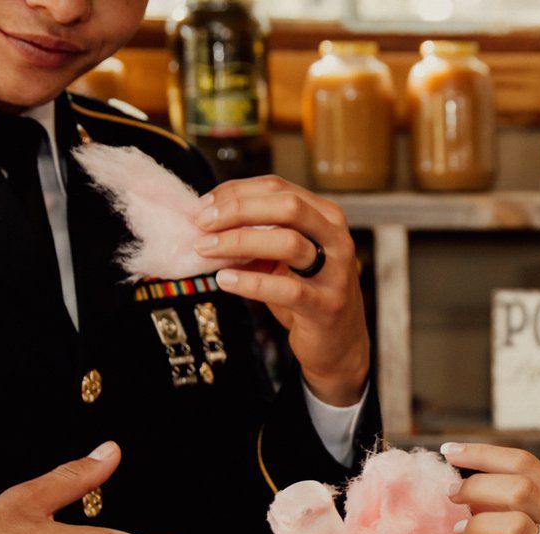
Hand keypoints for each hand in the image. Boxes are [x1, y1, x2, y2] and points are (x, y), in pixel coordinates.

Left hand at [193, 175, 369, 405]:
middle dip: (238, 209)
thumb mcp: (285, 255)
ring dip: (239, 242)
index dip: (236, 192)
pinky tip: (225, 280)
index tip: (203, 206)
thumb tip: (207, 217)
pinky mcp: (326, 306)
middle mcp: (336, 238)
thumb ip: (259, 232)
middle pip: (287, 206)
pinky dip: (251, 283)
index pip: (278, 187)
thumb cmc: (305, 291)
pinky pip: (287, 290)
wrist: (337, 341)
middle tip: (202, 223)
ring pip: (289, 242)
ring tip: (206, 249)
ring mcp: (336, 272)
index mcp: (325, 217)